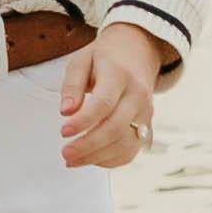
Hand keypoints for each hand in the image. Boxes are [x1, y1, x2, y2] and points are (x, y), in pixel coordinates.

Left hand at [56, 30, 167, 172]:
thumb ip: (72, 85)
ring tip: (72, 159)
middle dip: (88, 145)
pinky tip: (91, 158)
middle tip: (65, 153)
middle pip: (116, 128)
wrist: (138, 52)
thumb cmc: (106, 57)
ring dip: (97, 157)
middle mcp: (137, 95)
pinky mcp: (147, 127)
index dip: (83, 121)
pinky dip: (111, 160)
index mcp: (120, 74)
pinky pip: (132, 150)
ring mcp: (145, 113)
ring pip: (125, 144)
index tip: (63, 132)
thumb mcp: (82, 60)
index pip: (104, 103)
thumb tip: (66, 112)